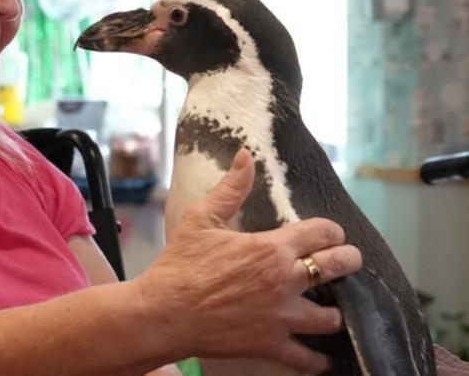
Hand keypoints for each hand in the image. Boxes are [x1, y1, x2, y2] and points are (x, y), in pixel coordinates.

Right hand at [138, 149, 361, 373]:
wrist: (163, 312)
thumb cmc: (180, 265)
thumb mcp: (201, 219)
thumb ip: (230, 189)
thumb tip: (246, 156)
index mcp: (271, 247)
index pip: (323, 232)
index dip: (331, 231)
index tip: (329, 234)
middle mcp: (285, 281)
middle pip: (340, 267)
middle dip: (348, 261)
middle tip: (345, 263)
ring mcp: (281, 317)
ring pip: (332, 316)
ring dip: (335, 311)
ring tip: (330, 308)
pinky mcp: (271, 345)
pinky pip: (308, 359)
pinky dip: (318, 360)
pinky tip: (321, 357)